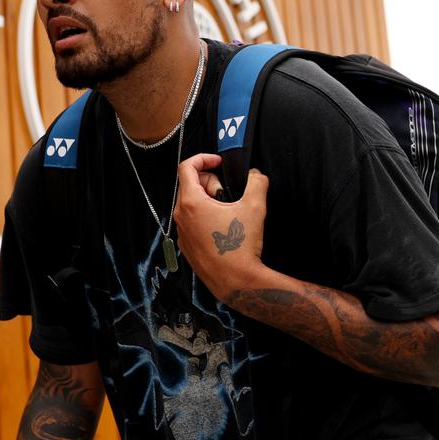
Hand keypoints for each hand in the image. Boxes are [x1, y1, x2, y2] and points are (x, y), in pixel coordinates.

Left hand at [173, 153, 269, 300]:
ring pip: (191, 204)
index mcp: (191, 203)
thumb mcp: (255, 206)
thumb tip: (256, 175)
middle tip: (229, 194)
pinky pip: (192, 222)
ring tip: (228, 213)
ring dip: (208, 201)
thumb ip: (256, 181)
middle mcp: (181, 217)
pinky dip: (205, 218)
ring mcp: (182, 233)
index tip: (218, 163)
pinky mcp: (187, 246)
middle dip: (210, 182)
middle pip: (190, 185)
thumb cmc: (240, 248)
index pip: (187, 167)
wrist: (237, 281)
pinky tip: (223, 228)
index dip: (203, 158)